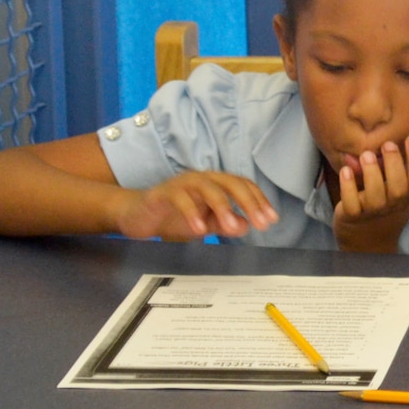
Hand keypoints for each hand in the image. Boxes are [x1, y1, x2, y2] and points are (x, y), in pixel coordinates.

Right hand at [115, 171, 277, 240]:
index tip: (271, 220)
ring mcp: (182, 183)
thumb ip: (225, 224)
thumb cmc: (174, 217)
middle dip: (249, 202)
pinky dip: (191, 212)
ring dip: (223, 207)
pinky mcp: (163, 193)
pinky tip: (200, 229)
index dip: (259, 201)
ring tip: (232, 227)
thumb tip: (247, 225)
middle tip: (261, 223)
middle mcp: (202, 179)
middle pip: (232, 183)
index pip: (244, 186)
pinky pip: (180, 198)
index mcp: (216, 184)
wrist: (137, 216)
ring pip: (208, 187)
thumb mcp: (205, 224)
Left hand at [332, 136, 408, 252]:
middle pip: (397, 188)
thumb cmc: (392, 208)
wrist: (368, 241)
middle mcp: (392, 205)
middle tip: (388, 144)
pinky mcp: (351, 216)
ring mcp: (371, 212)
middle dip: (393, 164)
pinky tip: (346, 170)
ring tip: (367, 154)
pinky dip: (348, 188)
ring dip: (371, 174)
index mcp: (408, 197)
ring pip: (374, 196)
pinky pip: (350, 204)